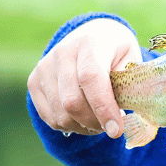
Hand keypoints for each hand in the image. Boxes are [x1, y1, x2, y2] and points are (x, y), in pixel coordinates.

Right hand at [27, 17, 139, 137]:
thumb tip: (127, 116)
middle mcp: (62, 52)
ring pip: (60, 114)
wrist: (92, 34)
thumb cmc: (117, 53)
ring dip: (83, 127)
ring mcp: (45, 67)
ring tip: (100, 122)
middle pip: (72, 101)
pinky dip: (70, 126)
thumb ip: (129, 84)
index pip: (91, 78)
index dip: (103, 108)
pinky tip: (84, 119)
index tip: (116, 130)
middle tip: (112, 127)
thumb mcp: (131, 61)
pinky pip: (49, 117)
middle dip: (95, 122)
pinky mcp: (34, 81)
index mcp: (91, 43)